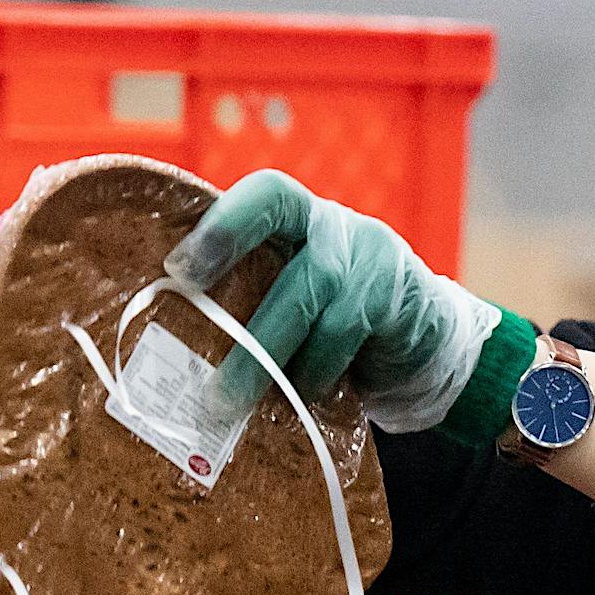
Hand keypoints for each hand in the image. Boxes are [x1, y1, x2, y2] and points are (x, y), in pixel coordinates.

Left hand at [165, 170, 493, 428]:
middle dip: (237, 274)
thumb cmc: (329, 324)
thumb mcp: (287, 298)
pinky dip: (320, 368)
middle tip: (197, 329)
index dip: (222, 225)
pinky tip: (301, 396)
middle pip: (288, 230)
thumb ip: (245, 302)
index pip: (263, 195)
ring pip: (316, 286)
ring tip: (235, 398)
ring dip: (272, 348)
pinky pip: (353, 329)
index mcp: (294, 218)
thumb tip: (168, 354)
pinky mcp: (403, 298)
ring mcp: (374, 257)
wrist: (426, 342)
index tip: (177, 269)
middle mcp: (334, 226)